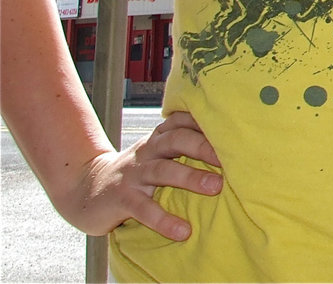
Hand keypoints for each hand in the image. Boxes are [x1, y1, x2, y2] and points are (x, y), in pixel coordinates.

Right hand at [57, 111, 221, 241]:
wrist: (86, 190)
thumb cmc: (136, 171)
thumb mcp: (156, 153)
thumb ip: (183, 145)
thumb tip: (229, 146)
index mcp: (158, 139)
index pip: (181, 121)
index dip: (203, 120)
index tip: (229, 126)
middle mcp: (147, 151)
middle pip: (176, 140)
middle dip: (203, 146)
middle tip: (229, 158)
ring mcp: (133, 174)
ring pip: (162, 170)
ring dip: (190, 177)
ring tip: (216, 187)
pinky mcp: (121, 199)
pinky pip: (143, 208)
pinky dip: (163, 219)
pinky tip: (183, 230)